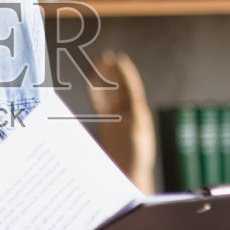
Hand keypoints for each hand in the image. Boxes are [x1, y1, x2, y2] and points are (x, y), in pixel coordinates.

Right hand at [86, 50, 155, 193]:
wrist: (130, 174)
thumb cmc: (138, 158)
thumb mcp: (139, 136)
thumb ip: (136, 117)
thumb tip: (134, 99)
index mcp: (139, 113)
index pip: (131, 88)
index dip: (125, 73)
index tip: (119, 59)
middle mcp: (129, 112)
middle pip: (120, 86)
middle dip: (114, 72)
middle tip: (107, 56)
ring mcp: (118, 117)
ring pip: (109, 93)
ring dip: (105, 78)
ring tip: (98, 62)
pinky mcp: (108, 123)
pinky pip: (100, 103)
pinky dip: (96, 91)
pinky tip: (91, 80)